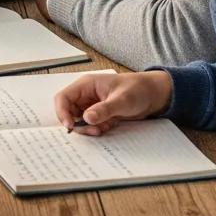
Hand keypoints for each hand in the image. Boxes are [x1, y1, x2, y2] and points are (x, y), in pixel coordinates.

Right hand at [53, 69, 172, 134]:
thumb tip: (87, 118)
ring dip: (88, 128)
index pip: (63, 98)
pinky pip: (91, 125)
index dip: (62, 112)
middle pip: (69, 112)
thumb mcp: (122, 100)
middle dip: (78, 124)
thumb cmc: (138, 89)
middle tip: (92, 131)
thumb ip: (104, 109)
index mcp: (86, 85)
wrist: (153, 95)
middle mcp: (86, 95)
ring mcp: (92, 105)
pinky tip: (109, 126)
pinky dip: (97, 129)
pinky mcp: (99, 114)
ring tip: (102, 129)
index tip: (70, 126)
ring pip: (79, 120)